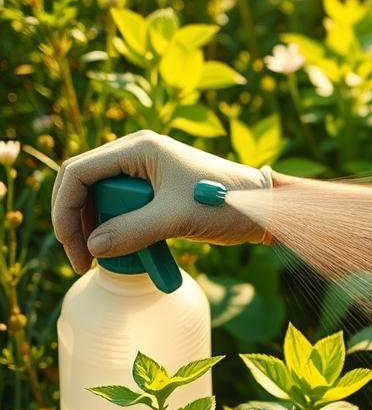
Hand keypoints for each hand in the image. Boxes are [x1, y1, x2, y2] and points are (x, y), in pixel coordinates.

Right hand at [52, 130, 271, 272]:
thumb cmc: (228, 203)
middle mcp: (138, 155)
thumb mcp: (178, 219)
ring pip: (102, 202)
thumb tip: (93, 247)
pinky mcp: (156, 192)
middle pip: (85, 187)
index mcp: (139, 148)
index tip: (76, 249)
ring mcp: (146, 173)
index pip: (79, 173)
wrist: (266, 207)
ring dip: (102, 231)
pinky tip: (133, 254)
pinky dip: (122, 233)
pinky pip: (124, 211)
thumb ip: (133, 231)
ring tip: (111, 260)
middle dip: (80, 224)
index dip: (66, 211)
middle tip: (88, 261)